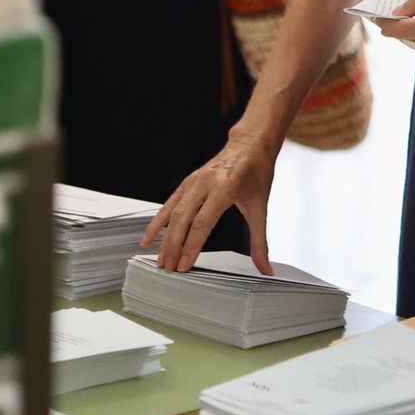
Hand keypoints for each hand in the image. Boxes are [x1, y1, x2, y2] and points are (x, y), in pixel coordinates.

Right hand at [141, 130, 275, 272]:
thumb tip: (265, 269)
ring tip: (159, 260)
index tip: (184, 266)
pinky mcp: (187, 182)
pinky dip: (157, 222)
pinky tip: (149, 238)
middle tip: (168, 268)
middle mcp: (205, 183)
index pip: (202, 223)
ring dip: (164, 237)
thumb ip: (259, 241)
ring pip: (172, 212)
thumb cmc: (256, 173)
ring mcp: (193, 181)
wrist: (250, 144)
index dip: (191, 247)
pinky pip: (168, 204)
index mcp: (225, 187)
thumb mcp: (260, 207)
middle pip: (183, 219)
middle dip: (173, 246)